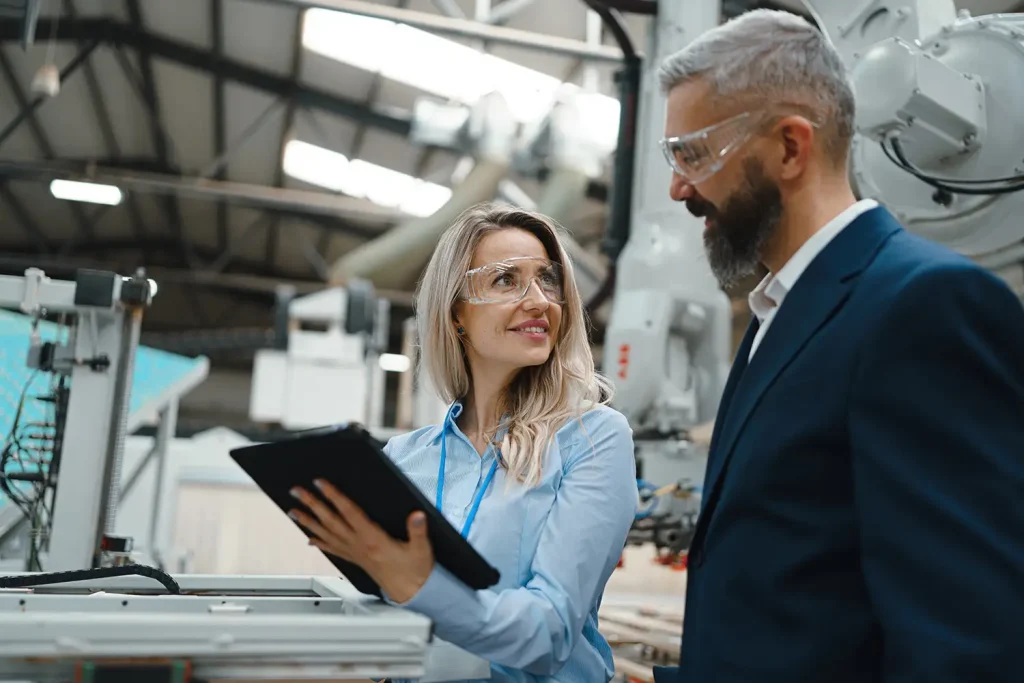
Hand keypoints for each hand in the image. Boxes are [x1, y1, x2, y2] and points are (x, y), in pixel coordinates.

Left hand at [287, 479, 434, 602]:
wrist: (411, 592)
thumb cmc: (415, 571)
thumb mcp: (422, 549)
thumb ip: (418, 531)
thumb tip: (417, 515)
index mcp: (373, 539)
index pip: (349, 513)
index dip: (334, 496)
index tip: (320, 484)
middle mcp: (359, 545)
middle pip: (331, 521)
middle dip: (312, 505)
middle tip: (296, 492)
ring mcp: (355, 553)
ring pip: (326, 534)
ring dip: (308, 522)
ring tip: (293, 511)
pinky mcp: (355, 559)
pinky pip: (333, 549)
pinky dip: (319, 543)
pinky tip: (309, 538)